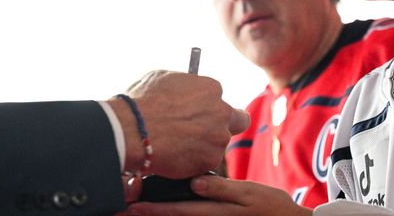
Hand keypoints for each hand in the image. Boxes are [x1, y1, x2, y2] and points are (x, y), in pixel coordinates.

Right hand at [110, 71, 248, 177]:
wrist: (132, 130)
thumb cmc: (142, 102)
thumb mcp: (163, 79)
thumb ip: (183, 86)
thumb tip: (183, 91)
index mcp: (211, 88)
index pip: (219, 97)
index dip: (207, 106)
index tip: (199, 112)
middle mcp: (221, 111)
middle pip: (238, 120)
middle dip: (227, 125)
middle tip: (209, 132)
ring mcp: (218, 138)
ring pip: (217, 144)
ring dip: (204, 146)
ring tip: (178, 147)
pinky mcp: (210, 161)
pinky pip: (205, 162)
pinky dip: (193, 163)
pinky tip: (175, 157)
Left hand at [125, 174, 309, 215]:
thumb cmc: (272, 207)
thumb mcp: (251, 195)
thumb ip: (223, 189)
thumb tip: (195, 182)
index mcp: (215, 211)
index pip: (177, 211)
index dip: (153, 209)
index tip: (131, 206)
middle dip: (148, 214)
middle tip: (122, 210)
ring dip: (158, 215)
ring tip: (134, 210)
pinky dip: (175, 215)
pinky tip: (162, 209)